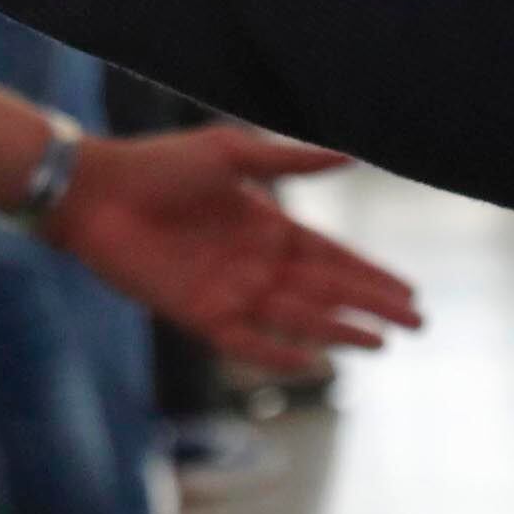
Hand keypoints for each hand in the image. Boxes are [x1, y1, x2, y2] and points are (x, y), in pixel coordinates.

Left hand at [48, 127, 422, 377]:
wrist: (95, 189)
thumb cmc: (158, 164)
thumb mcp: (230, 152)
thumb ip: (289, 159)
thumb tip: (352, 154)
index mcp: (266, 224)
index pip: (331, 255)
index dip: (371, 273)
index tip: (411, 289)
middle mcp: (255, 264)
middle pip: (326, 291)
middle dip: (371, 306)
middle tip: (418, 323)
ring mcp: (230, 292)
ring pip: (298, 319)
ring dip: (340, 331)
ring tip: (383, 343)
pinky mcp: (198, 315)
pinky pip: (247, 343)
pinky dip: (279, 355)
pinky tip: (315, 362)